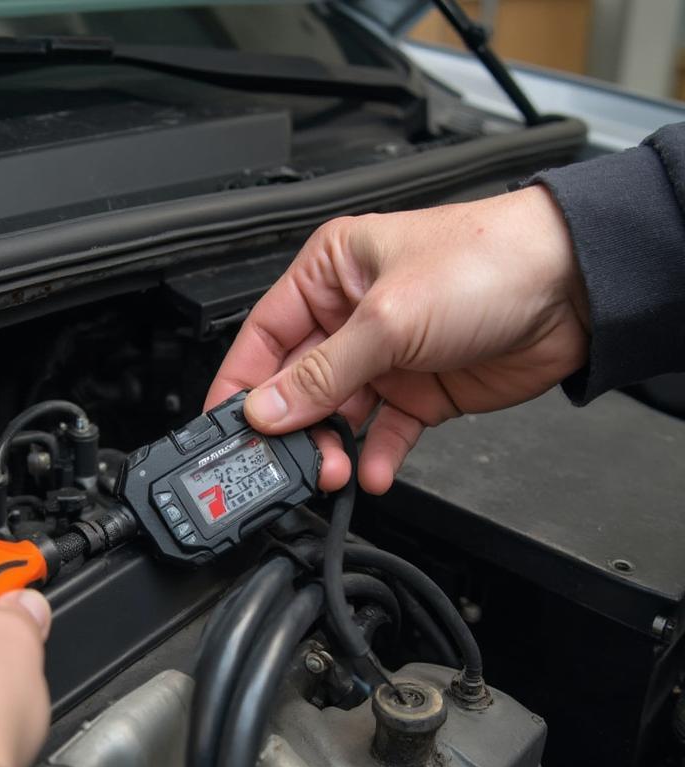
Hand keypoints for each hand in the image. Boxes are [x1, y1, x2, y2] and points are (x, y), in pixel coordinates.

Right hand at [206, 185, 588, 492]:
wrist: (576, 288)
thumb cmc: (488, 262)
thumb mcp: (387, 318)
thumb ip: (321, 373)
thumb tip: (266, 409)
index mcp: (329, 274)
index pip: (264, 336)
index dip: (240, 383)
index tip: (224, 426)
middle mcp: (350, 316)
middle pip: (296, 384)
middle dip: (290, 426)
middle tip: (283, 461)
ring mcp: (385, 357)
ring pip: (336, 415)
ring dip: (331, 448)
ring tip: (332, 469)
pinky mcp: (419, 392)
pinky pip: (383, 432)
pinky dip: (375, 455)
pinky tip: (372, 471)